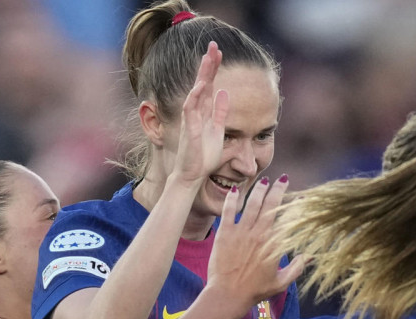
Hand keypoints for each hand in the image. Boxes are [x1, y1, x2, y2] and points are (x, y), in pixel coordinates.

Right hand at [169, 42, 227, 188]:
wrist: (192, 176)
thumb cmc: (203, 157)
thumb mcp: (218, 131)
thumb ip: (220, 112)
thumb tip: (225, 93)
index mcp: (206, 113)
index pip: (210, 85)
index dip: (214, 68)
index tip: (219, 52)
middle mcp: (197, 113)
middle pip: (203, 83)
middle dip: (209, 64)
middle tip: (214, 44)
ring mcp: (191, 120)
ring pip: (196, 91)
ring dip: (202, 74)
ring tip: (208, 57)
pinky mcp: (189, 130)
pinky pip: (190, 110)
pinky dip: (195, 96)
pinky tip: (201, 84)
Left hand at [204, 176, 305, 313]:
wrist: (227, 295)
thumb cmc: (255, 291)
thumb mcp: (281, 282)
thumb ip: (297, 267)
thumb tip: (310, 256)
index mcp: (274, 244)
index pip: (287, 218)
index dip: (294, 205)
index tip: (300, 197)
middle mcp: (259, 233)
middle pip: (270, 205)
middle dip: (278, 189)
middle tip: (282, 179)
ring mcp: (241, 232)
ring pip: (251, 204)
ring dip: (258, 190)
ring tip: (263, 180)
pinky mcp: (224, 234)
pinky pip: (228, 211)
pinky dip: (231, 199)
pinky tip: (235, 190)